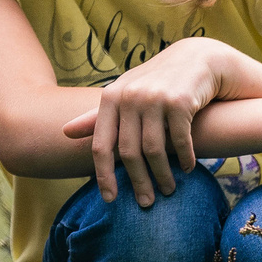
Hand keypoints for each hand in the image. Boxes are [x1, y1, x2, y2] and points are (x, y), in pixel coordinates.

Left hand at [60, 39, 225, 207]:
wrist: (197, 59)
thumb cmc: (155, 83)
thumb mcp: (124, 95)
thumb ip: (97, 116)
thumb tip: (64, 132)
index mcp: (110, 97)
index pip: (101, 145)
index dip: (103, 176)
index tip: (110, 200)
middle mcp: (129, 96)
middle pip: (128, 153)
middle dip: (138, 182)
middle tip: (146, 203)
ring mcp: (154, 98)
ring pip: (154, 150)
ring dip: (163, 175)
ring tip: (168, 189)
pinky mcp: (180, 101)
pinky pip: (180, 140)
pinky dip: (185, 158)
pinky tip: (188, 168)